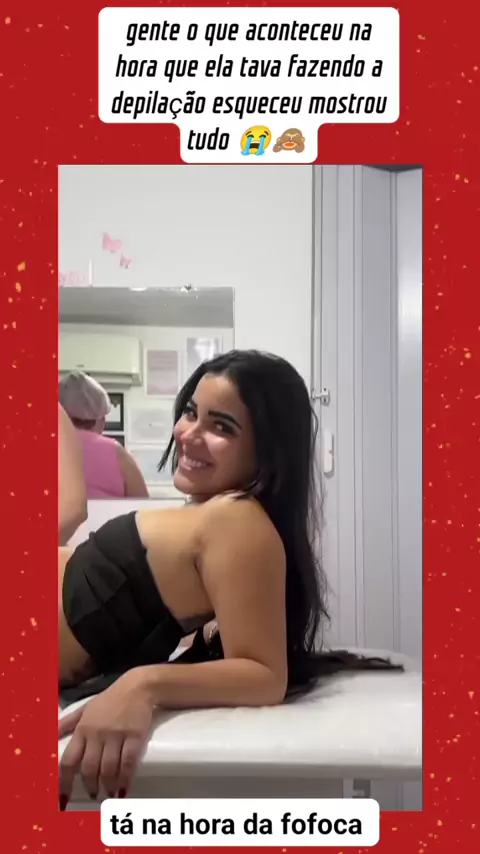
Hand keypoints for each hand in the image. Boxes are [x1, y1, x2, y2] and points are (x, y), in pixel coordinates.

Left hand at [58, 668, 154, 806]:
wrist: (137, 687)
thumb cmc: (110, 700)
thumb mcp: (85, 708)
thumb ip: (67, 723)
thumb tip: (49, 736)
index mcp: (82, 729)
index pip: (68, 760)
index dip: (64, 783)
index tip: (63, 800)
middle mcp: (97, 734)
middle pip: (89, 768)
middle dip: (90, 786)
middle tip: (94, 794)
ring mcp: (116, 735)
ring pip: (108, 769)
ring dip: (108, 786)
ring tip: (109, 793)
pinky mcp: (134, 736)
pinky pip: (128, 762)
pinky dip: (125, 779)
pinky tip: (123, 789)